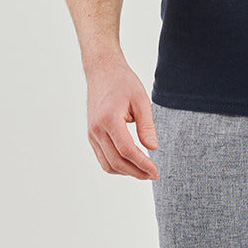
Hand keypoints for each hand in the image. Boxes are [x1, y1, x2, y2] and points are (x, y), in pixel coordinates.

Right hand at [86, 58, 158, 179]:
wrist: (102, 72)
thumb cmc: (123, 83)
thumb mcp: (141, 100)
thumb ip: (147, 126)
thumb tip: (153, 148)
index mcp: (109, 120)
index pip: (126, 150)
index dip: (142, 164)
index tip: (155, 171)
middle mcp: (97, 130)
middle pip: (116, 162)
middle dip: (136, 172)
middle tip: (153, 175)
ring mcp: (92, 134)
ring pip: (107, 164)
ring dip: (126, 172)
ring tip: (144, 171)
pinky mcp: (92, 136)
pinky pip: (102, 158)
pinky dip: (117, 166)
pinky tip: (131, 164)